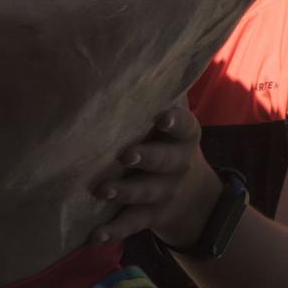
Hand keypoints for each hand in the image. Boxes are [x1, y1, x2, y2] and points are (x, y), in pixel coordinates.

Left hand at [89, 101, 218, 246]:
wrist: (193, 196)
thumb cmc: (168, 142)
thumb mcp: (172, 121)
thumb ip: (157, 94)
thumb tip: (132, 50)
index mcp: (184, 136)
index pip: (184, 126)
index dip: (174, 121)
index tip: (161, 116)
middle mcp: (177, 165)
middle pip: (165, 162)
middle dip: (146, 158)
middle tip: (125, 155)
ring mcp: (164, 192)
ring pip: (146, 193)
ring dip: (125, 192)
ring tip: (103, 191)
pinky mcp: (150, 216)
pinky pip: (132, 224)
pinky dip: (113, 231)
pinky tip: (94, 236)